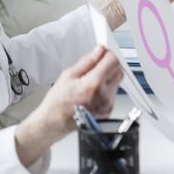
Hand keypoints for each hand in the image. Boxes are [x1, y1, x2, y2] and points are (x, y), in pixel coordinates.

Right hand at [15, 45, 123, 166]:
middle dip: (110, 65)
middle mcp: (103, 96)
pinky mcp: (108, 110)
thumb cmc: (57, 103)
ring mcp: (107, 105)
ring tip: (90, 82)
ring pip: (116, 82)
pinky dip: (105, 89)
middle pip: (118, 71)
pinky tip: (92, 92)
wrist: (54, 123)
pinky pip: (113, 93)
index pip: (113, 61)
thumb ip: (87, 61)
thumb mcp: (68, 76)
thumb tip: (99, 50)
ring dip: (107, 77)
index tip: (102, 53)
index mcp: (93, 84)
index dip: (108, 54)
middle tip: (97, 66)